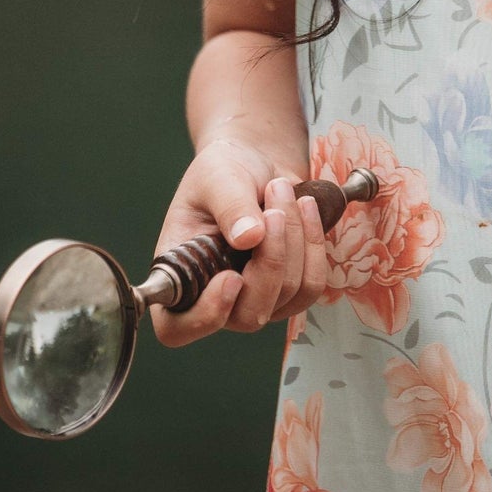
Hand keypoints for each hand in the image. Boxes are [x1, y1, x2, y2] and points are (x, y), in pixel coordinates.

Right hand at [149, 132, 329, 347]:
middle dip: (271, 261)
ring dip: (295, 240)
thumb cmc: (224, 169)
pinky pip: (312, 284)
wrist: (257, 163)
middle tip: (273, 210)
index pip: (177, 327)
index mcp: (182, 276)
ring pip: (287, 296)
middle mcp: (214, 298)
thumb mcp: (217, 176)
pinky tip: (305, 207)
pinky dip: (314, 243)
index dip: (205, 315)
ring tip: (282, 191)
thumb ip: (230, 205)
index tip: (231, 277)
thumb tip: (250, 238)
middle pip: (249, 315)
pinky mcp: (288, 291)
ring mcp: (255, 299)